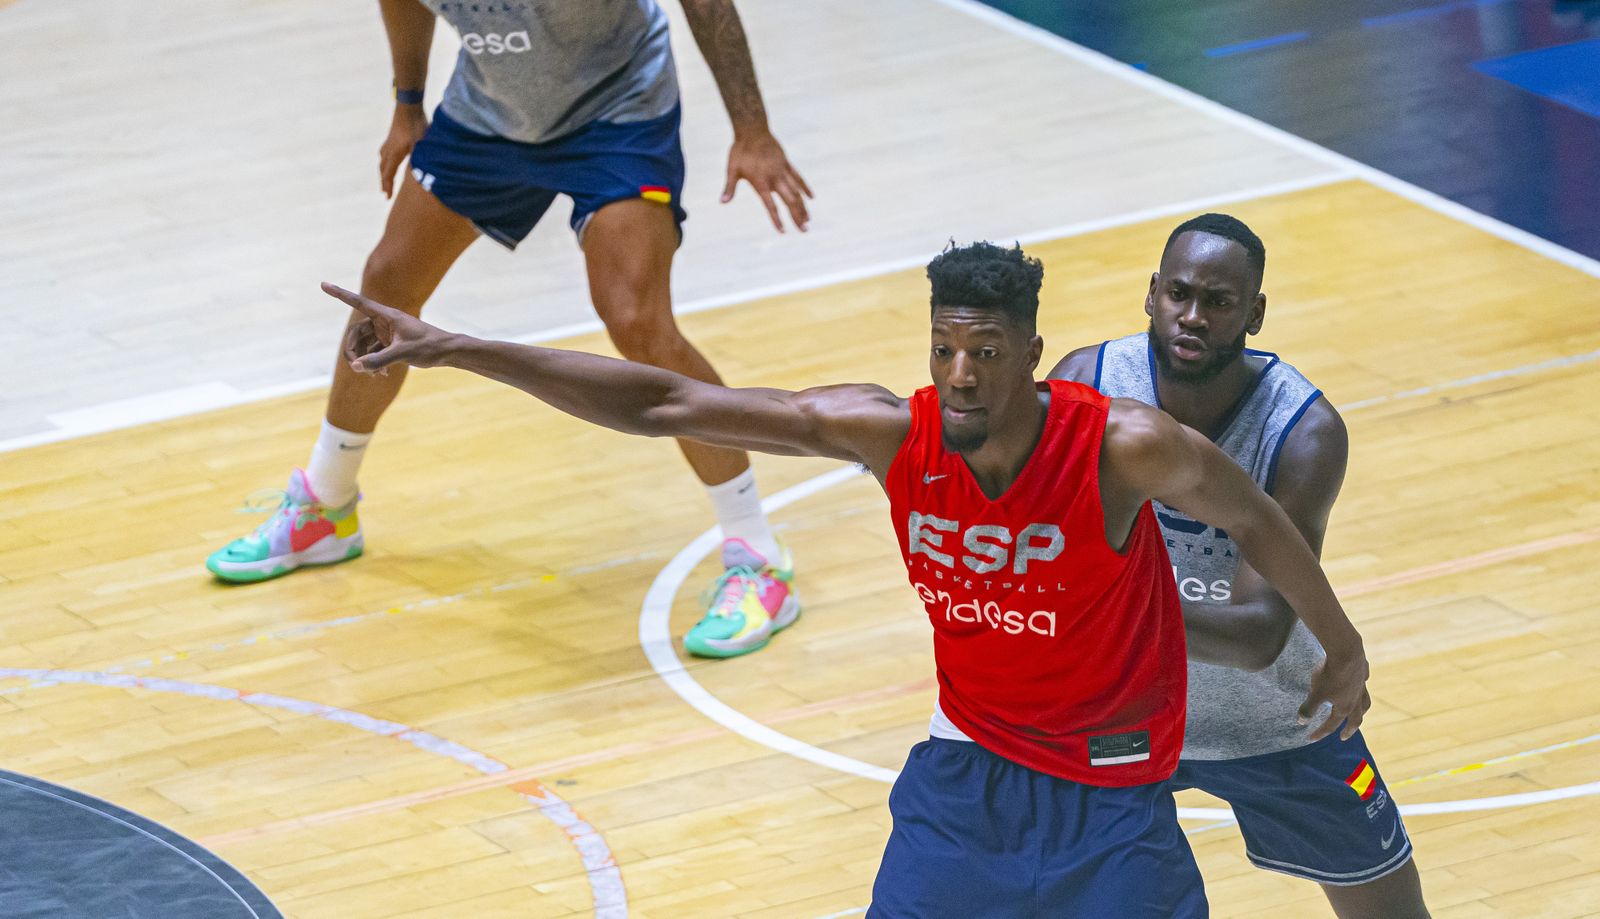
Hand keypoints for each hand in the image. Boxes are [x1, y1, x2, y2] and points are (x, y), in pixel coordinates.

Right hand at [324, 282, 453, 373]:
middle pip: (356, 332)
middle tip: (357, 367)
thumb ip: (378, 360)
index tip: (323, 284)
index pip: (358, 302)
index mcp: (387, 315)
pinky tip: (383, 375)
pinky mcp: (391, 344)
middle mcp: (384, 322)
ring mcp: (386, 333)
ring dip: (365, 360)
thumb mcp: (403, 353)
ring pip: (364, 345)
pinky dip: (374, 363)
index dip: (340, 294)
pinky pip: (373, 352)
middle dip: (353, 350)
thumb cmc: (429, 347)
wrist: (447, 352)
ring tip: (376, 375)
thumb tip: (355, 367)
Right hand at [379, 106, 429, 197]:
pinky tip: (387, 161)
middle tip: (385, 193)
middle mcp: (388, 150)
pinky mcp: (391, 138)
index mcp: (395, 154)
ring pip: (382, 161)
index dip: (388, 186)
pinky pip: (384, 154)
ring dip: (383, 172)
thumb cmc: (416, 125)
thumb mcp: (421, 144)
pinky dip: (384, 162)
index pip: (388, 174)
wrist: (409, 106)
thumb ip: (419, 159)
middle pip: (383, 169)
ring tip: (385, 179)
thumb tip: (422, 175)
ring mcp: (388, 143)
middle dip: (384, 181)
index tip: (387, 197)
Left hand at [722, 129, 812, 232]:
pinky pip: (798, 177)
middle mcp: (775, 177)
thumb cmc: (740, 150)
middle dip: (797, 216)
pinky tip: (811, 197)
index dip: (776, 219)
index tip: (782, 231)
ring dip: (803, 206)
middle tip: (804, 230)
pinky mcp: (786, 163)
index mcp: (761, 181)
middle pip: (789, 200)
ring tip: (808, 220)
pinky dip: (805, 188)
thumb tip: (722, 202)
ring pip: (796, 191)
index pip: (770, 205)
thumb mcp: (732, 169)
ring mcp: (783, 170)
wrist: (752, 129)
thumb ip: (729, 187)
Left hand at [1298, 640, 1370, 740]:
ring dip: (1361, 711)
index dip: (1319, 733)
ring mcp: (1361, 686)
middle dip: (1349, 730)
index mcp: (1344, 708)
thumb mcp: (1316, 693)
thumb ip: (1308, 708)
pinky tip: (1359, 685)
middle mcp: (1356, 700)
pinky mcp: (1363, 672)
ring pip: (1364, 703)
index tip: (1310, 739)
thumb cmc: (1330, 674)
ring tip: (1358, 714)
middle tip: (1344, 737)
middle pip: (1355, 720)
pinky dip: (1361, 688)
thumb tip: (1301, 722)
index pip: (1331, 725)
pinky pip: (1363, 683)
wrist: (1347, 651)